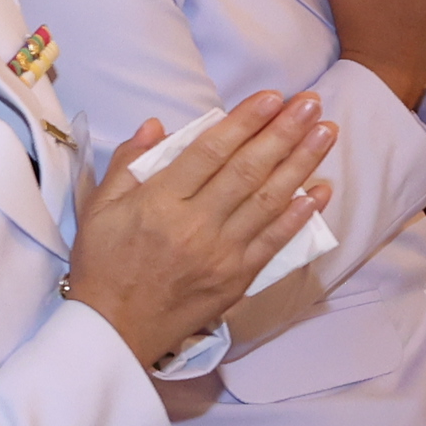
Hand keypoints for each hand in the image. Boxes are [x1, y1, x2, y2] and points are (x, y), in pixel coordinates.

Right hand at [62, 92, 336, 361]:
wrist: (114, 329)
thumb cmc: (102, 264)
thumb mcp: (98, 208)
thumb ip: (127, 164)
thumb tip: (157, 125)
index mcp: (158, 202)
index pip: (209, 151)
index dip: (244, 121)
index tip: (272, 97)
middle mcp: (195, 225)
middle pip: (248, 170)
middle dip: (284, 132)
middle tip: (312, 104)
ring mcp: (221, 254)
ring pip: (268, 201)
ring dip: (301, 164)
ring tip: (326, 133)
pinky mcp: (237, 278)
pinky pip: (274, 242)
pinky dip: (300, 215)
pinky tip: (319, 190)